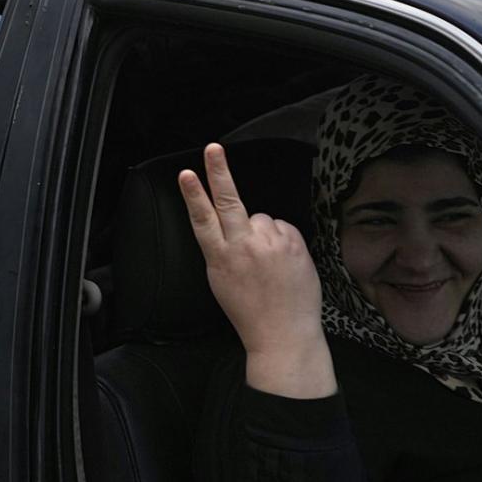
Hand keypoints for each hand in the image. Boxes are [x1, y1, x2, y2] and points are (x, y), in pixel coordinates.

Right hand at [178, 143, 336, 398]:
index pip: (202, 219)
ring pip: (262, 218)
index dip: (194, 194)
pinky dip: (281, 239)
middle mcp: (244, 246)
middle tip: (213, 149)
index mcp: (220, 257)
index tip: (187, 173)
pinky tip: (280, 260)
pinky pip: (283, 228)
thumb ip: (223, 249)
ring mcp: (271, 244)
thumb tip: (234, 226)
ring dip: (262, 231)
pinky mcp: (294, 245)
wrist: (283, 332)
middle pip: (229, 201)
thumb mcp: (221, 280)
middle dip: (219, 172)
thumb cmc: (249, 310)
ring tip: (266, 261)